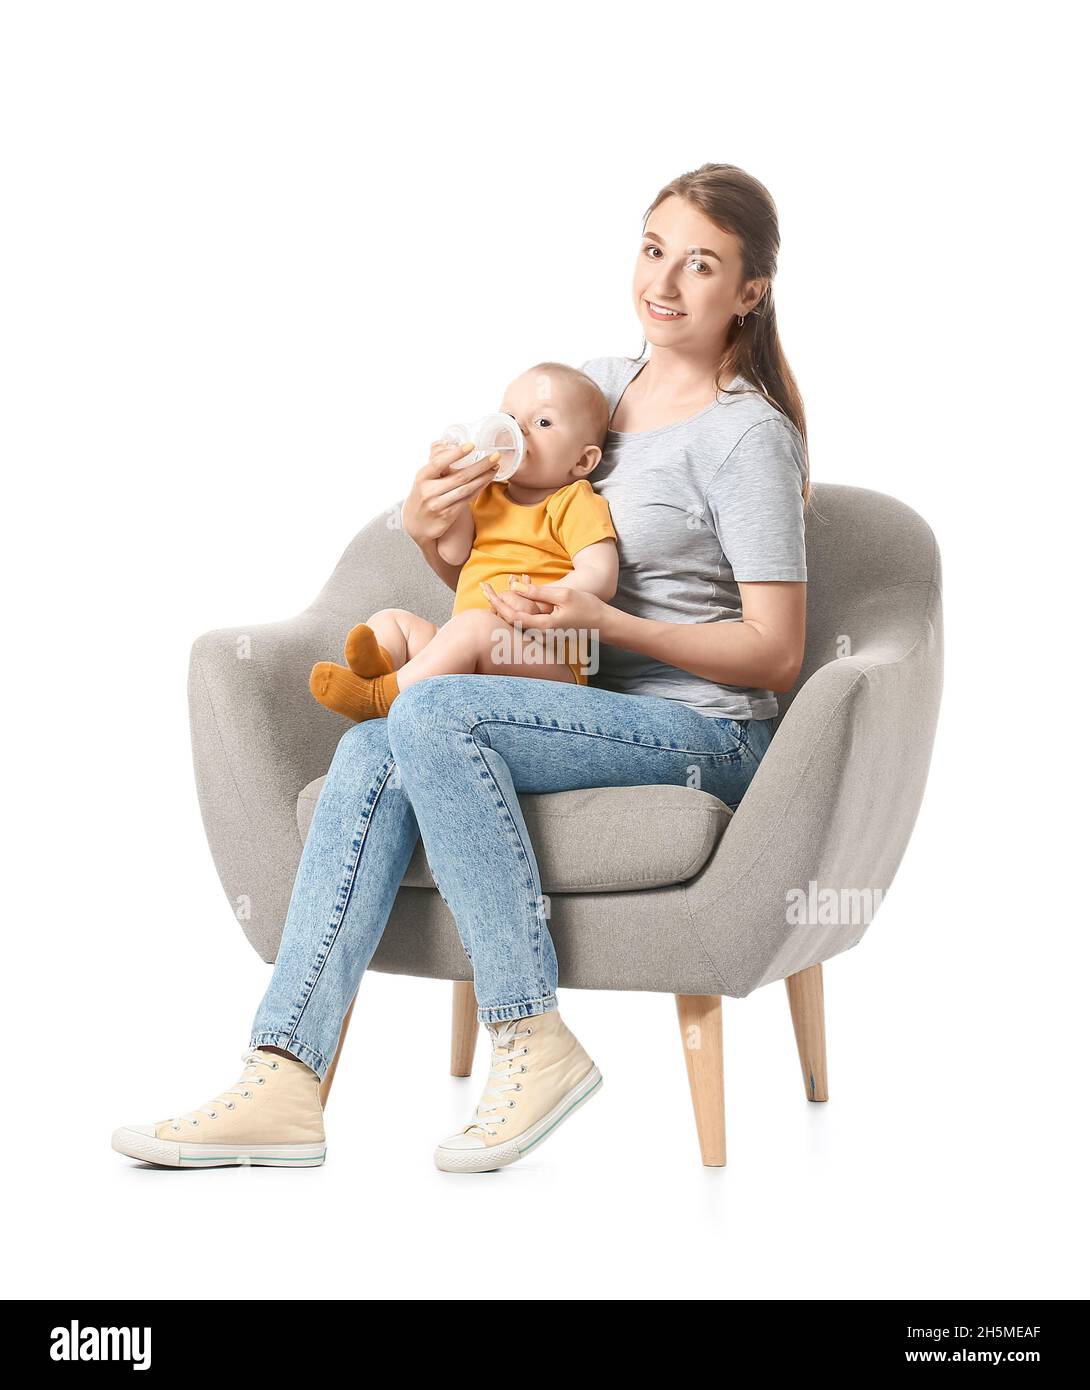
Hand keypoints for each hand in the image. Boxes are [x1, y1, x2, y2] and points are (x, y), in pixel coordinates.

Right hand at [401, 440, 500, 545]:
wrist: (415, 524)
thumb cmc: (422, 495)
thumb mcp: (423, 478)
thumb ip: (435, 461)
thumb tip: (446, 441)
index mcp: (422, 476)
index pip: (439, 462)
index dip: (456, 454)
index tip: (472, 445)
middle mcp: (429, 490)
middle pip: (460, 476)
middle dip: (480, 465)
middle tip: (495, 456)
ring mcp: (438, 504)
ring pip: (466, 489)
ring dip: (483, 478)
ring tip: (495, 468)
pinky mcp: (447, 516)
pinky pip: (467, 500)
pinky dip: (478, 490)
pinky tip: (486, 481)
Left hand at [481, 579, 608, 635]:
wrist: (603, 623)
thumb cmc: (587, 607)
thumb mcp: (564, 595)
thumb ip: (540, 593)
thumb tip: (516, 588)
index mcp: (543, 626)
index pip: (511, 616)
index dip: (496, 602)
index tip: (485, 590)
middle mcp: (540, 632)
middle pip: (510, 619)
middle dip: (495, 602)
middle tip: (483, 586)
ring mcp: (543, 632)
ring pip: (517, 618)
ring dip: (507, 602)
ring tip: (498, 585)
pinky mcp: (546, 628)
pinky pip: (527, 616)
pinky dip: (519, 603)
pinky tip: (520, 589)